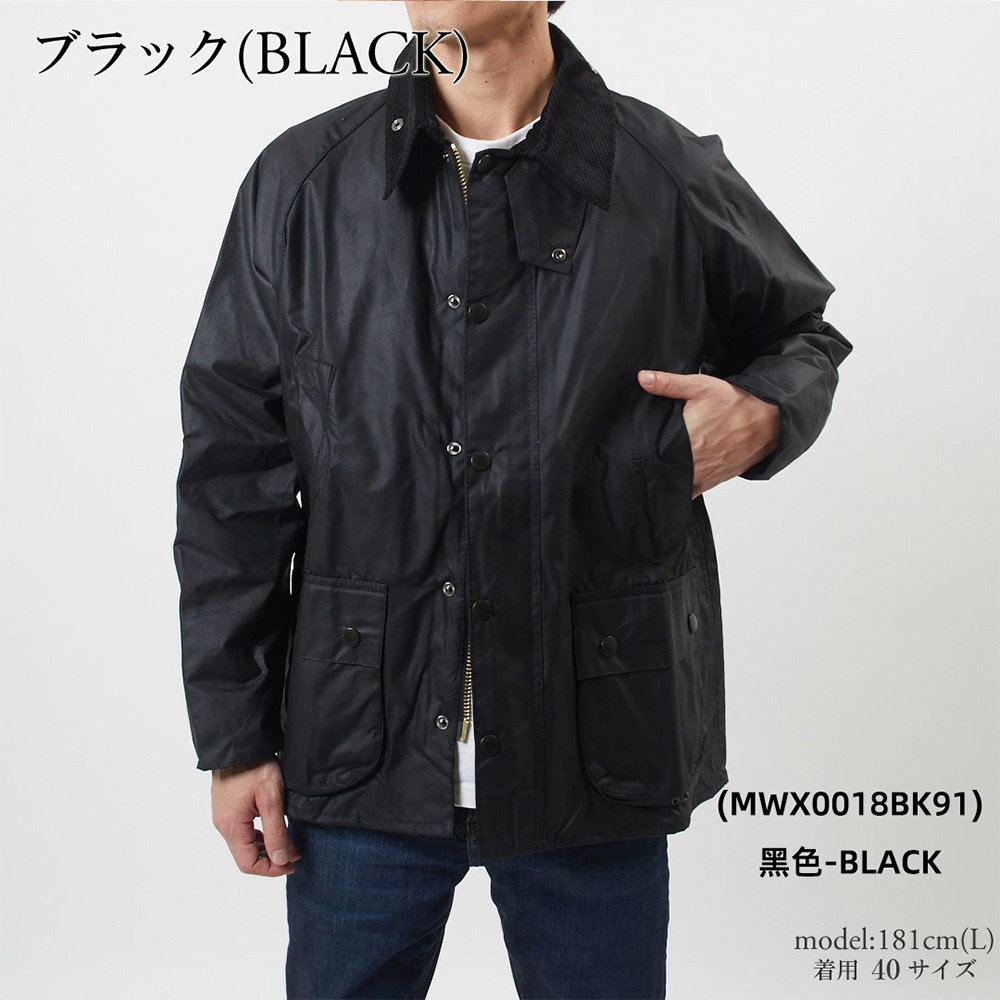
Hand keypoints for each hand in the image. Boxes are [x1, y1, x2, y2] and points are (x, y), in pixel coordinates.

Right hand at [211, 756, 301, 875]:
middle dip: (271, 859)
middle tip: (295, 853)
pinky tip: (273, 829)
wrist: (240, 742)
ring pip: (244, 844)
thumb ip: (275, 831)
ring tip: (289, 842)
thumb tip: (281, 860)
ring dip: (266, 847)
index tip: (291, 864)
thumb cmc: (255, 766)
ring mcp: (223, 816)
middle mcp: (223, 824)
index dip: (271, 869)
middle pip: (245, 856)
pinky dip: (258, 836)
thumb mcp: (271, 799)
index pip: (248, 864)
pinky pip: (241, 831)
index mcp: (231, 826)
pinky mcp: (227, 807)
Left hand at [637, 369, 779, 497]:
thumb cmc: (736, 403)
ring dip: (667, 475)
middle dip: (652, 462)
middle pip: (661, 468)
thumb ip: (670, 384)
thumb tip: (643, 378)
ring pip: (674, 482)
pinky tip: (675, 477)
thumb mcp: (702, 387)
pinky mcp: (711, 482)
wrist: (769, 422)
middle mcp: (693, 462)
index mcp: (686, 439)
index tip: (636, 446)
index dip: (642, 450)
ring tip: (659, 465)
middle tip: (644, 455)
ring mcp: (702, 475)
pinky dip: (681, 486)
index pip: (653, 451)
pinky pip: (689, 491)